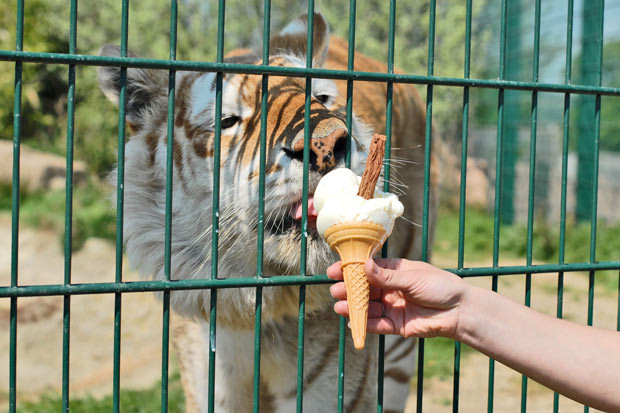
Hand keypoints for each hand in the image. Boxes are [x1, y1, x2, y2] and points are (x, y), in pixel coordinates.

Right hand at [327, 258, 466, 338]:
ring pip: (368, 307)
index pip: (368, 269)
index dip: (351, 269)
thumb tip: (363, 266)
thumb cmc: (440, 287)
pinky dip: (365, 323)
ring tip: (339, 306)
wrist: (459, 311)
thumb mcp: (412, 278)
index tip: (334, 270)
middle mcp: (390, 288)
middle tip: (336, 290)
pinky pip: (377, 324)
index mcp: (394, 271)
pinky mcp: (396, 324)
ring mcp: (392, 306)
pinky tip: (352, 321)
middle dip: (349, 289)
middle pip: (364, 289)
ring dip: (353, 307)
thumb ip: (386, 277)